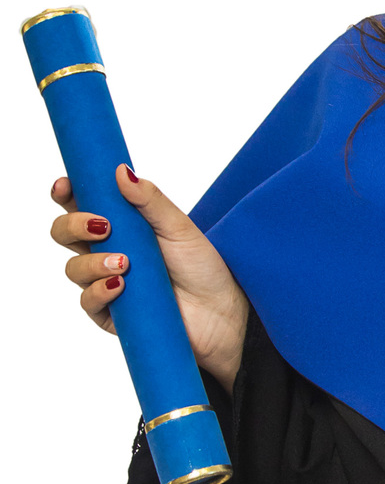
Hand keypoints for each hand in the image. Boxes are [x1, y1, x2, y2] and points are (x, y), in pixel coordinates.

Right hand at [50, 164, 248, 394]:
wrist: (221, 312)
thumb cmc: (202, 267)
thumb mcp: (179, 228)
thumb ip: (150, 200)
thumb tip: (120, 170)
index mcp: (119, 225)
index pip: (80, 204)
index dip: (65, 192)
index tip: (65, 185)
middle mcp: (106, 251)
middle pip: (64, 234)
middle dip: (74, 226)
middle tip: (103, 227)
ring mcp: (105, 282)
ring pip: (74, 269)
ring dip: (92, 263)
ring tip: (125, 263)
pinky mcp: (111, 313)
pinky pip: (87, 302)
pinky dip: (98, 292)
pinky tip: (119, 286)